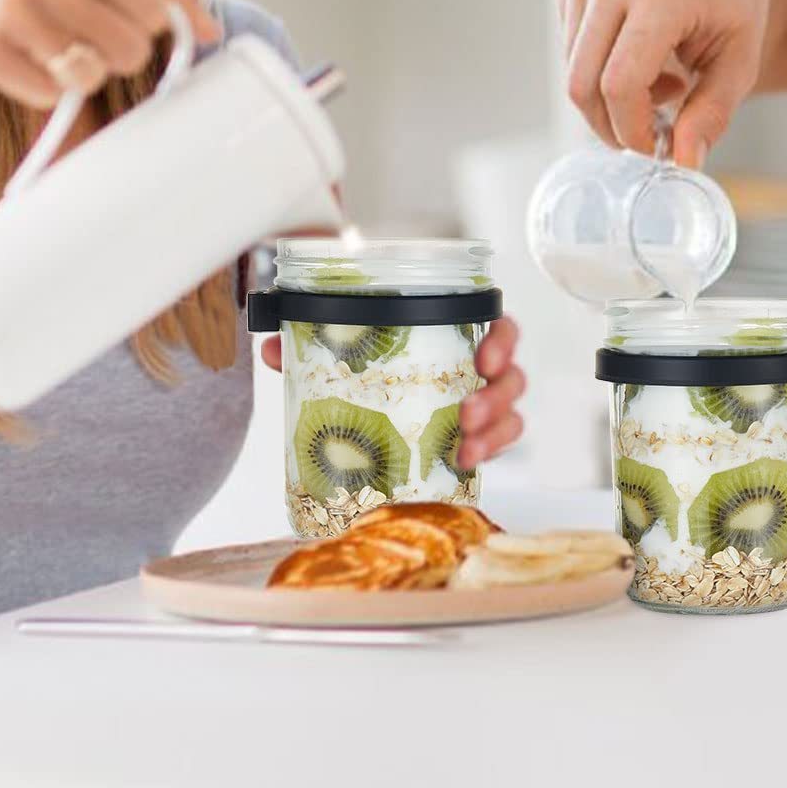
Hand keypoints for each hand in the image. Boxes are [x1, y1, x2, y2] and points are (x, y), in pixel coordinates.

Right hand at [0, 0, 219, 108]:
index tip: (125, 18)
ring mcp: (10, 10)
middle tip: (86, 37)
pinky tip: (24, 59)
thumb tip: (212, 32)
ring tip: (54, 48)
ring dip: (79, 73)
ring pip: (90, 77)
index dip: (147, 27)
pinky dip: (42, 87)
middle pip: (131, 51)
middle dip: (116, 54)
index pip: (157, 12)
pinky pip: (48, 93)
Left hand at [259, 316, 525, 469]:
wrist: (374, 412)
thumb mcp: (347, 353)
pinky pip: (501, 440)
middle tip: (466, 413)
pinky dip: (490, 450)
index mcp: (455, 333)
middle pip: (510, 373)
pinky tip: (464, 462)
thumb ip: (314, 344)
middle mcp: (476, 367)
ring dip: (494, 428)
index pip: (496, 325)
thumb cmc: (374, 368)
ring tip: (464, 447)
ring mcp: (482, 402)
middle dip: (496, 395)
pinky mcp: (478, 435)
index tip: (484, 357)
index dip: (501, 338)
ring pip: (511, 410)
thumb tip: (275, 347)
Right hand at [560, 0, 772, 165]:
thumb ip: (713, 111)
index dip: (631, 129)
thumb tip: (683, 161)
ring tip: (661, 83)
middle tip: (650, 133)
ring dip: (610, 96)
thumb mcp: (742, 57)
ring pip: (572, 70)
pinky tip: (641, 58)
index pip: (620, 83)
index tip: (655, 146)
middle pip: (582, 82)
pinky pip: (570, 48)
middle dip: (611, 125)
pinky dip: (600, 69)